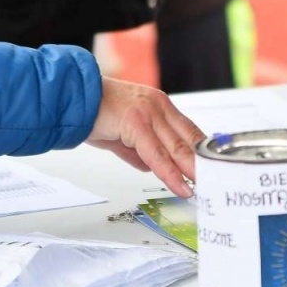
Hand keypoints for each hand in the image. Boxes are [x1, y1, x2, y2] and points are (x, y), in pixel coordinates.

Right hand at [87, 78, 205, 197]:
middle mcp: (158, 105)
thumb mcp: (120, 134)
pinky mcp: (136, 122)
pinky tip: (181, 185)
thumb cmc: (91, 113)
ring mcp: (148, 112)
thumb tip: (149, 166)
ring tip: (205, 188)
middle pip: (189, 139)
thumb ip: (136, 150)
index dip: (200, 153)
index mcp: (157, 105)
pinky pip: (158, 155)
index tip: (210, 169)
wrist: (69, 97)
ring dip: (192, 171)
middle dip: (203, 164)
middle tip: (217, 182)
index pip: (188, 131)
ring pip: (177, 147)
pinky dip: (171, 173)